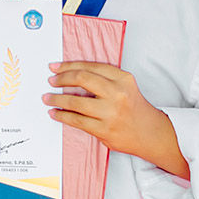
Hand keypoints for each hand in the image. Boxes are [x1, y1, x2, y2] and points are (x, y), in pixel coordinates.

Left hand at [42, 61, 189, 178]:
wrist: (151, 133)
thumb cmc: (133, 107)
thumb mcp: (125, 85)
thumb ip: (103, 78)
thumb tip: (70, 74)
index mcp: (122, 78)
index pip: (90, 67)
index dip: (69, 66)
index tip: (55, 67)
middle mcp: (117, 93)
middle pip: (82, 79)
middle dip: (61, 79)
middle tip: (51, 81)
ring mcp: (111, 113)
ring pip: (76, 102)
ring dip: (57, 100)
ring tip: (47, 98)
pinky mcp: (105, 130)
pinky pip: (77, 121)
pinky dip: (62, 116)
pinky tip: (55, 113)